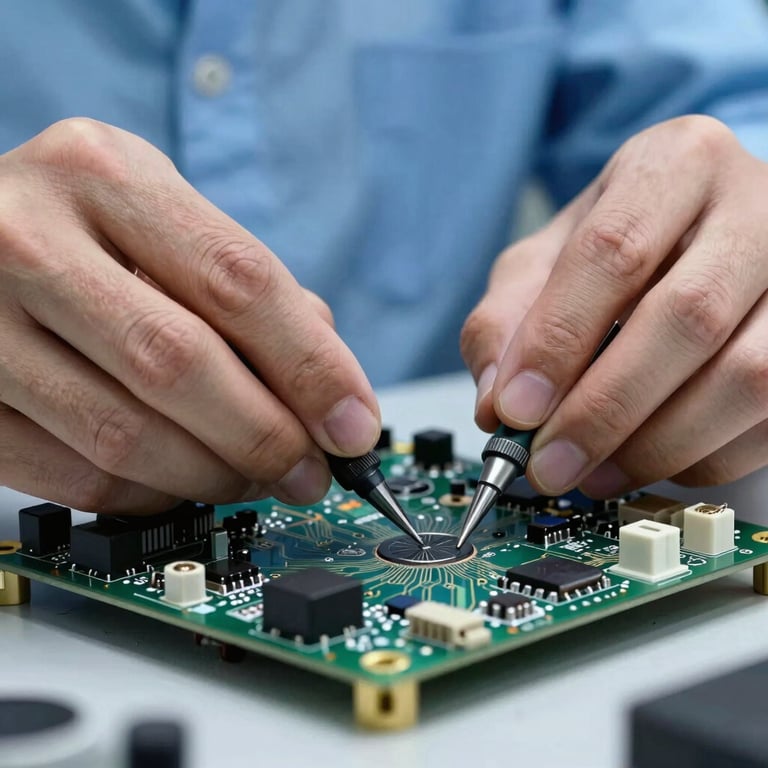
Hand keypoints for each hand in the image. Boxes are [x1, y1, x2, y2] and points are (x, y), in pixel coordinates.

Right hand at [0, 119, 379, 511]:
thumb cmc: (84, 227)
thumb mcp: (163, 218)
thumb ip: (246, 291)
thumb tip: (329, 394)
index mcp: (103, 174)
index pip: (237, 280)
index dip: (311, 366)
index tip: (354, 426)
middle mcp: (26, 236)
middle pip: (179, 362)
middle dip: (266, 436)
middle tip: (309, 473)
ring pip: (124, 434)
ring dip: (213, 475)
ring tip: (252, 478)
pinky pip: (74, 475)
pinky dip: (149, 494)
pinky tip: (181, 481)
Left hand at [462, 116, 767, 496]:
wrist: (701, 231)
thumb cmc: (618, 245)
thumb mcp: (544, 259)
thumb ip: (506, 320)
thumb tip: (498, 404)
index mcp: (675, 165)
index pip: (614, 249)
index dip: (559, 339)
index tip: (515, 409)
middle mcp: (756, 208)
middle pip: (687, 317)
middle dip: (605, 408)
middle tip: (547, 463)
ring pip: (746, 376)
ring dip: (656, 445)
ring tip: (590, 473)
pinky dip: (700, 459)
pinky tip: (645, 462)